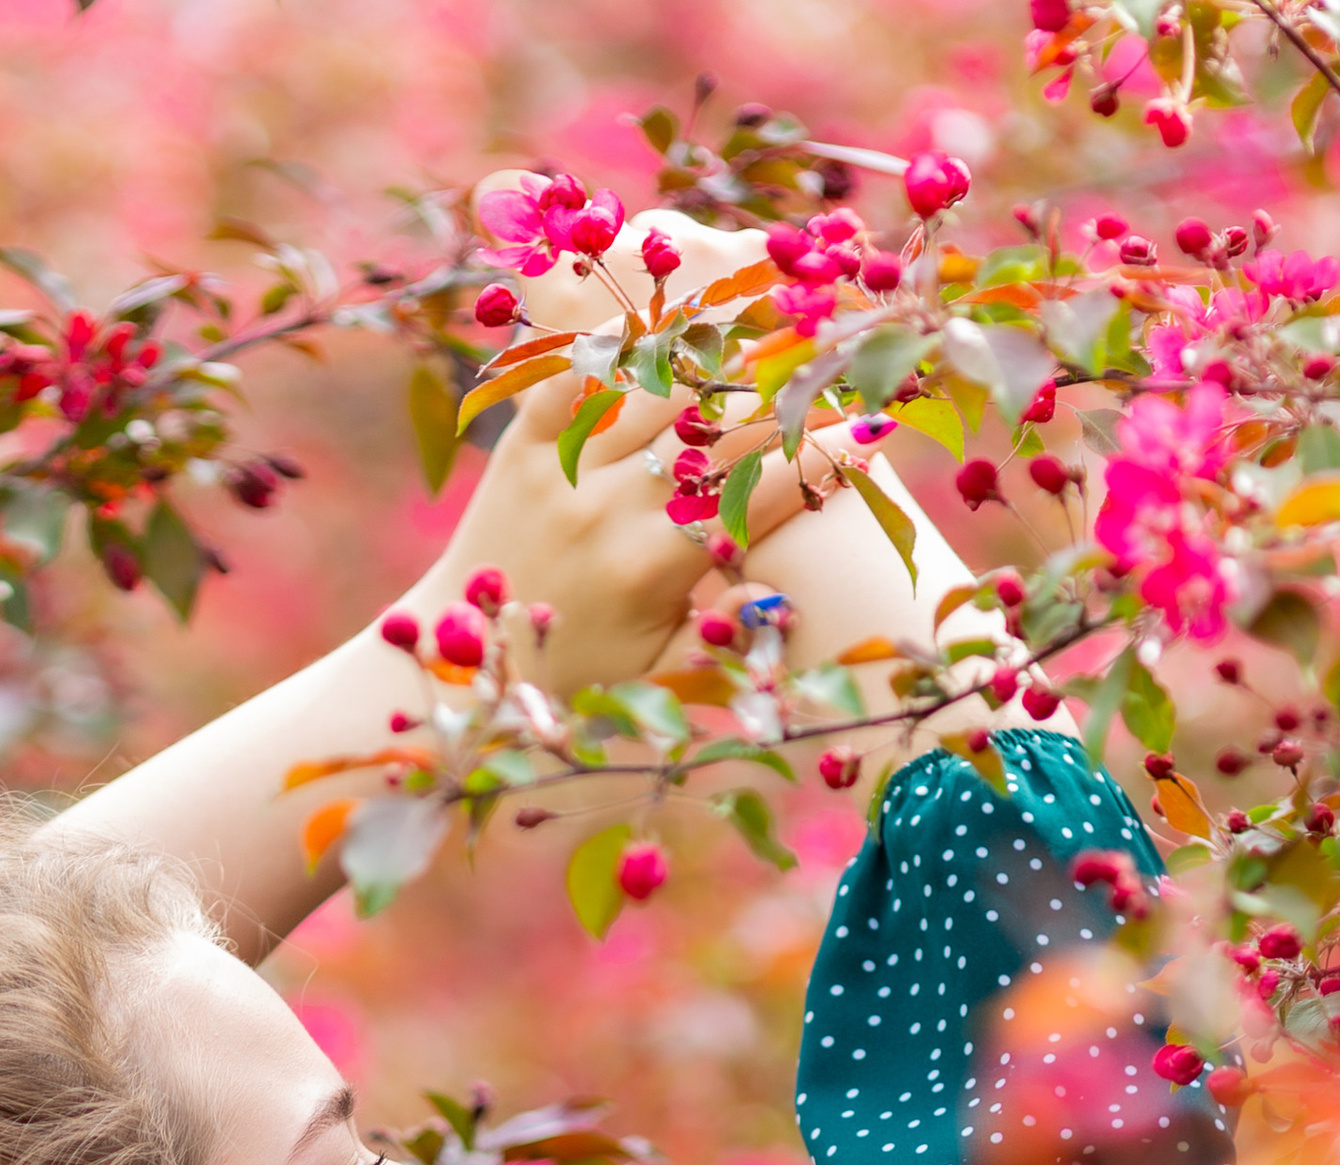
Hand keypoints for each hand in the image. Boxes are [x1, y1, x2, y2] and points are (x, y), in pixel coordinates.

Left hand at [401, 203, 839, 700]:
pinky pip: (585, 365)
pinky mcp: (523, 436)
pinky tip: (685, 312)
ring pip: (659, 380)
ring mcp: (561, 463)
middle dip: (790, 387)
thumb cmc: (581, 676)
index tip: (876, 426)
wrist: (464, 660)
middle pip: (719, 423)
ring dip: (724, 344)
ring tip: (780, 316)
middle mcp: (605, 505)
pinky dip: (634, 335)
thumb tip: (784, 590)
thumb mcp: (658, 677)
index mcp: (649, 569)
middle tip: (845, 355)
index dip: (824, 457)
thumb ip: (726, 640)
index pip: (758, 495)